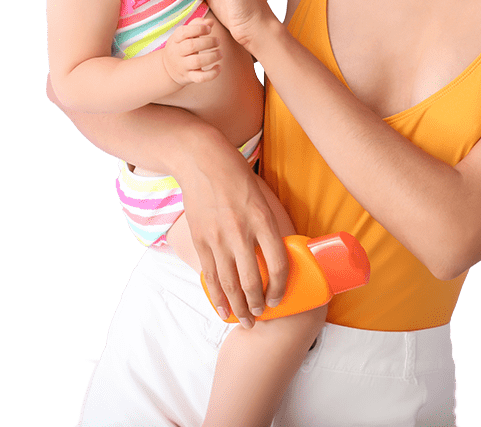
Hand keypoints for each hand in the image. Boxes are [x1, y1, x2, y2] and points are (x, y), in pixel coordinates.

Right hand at [162, 18, 221, 84]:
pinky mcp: (189, 77)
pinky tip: (218, 67)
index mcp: (175, 40)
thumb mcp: (184, 35)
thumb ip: (197, 25)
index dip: (198, 28)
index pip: (183, 32)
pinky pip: (200, 78)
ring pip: (197, 62)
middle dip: (208, 42)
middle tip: (217, 41)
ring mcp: (182, 66)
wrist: (168, 69)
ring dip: (212, 56)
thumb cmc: (181, 47)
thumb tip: (210, 22)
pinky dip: (212, 74)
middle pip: (191, 46)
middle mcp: (177, 53)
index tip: (209, 29)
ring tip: (220, 53)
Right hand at [177, 134, 289, 327]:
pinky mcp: (200, 239)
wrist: (200, 159)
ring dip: (238, 307)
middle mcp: (240, 232)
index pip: (278, 263)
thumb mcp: (262, 195)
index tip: (278, 299)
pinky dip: (216, 295)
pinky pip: (210, 274)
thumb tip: (280, 248)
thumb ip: (268, 223)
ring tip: (245, 321)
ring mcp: (217, 237)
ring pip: (229, 283)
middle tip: (261, 317)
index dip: (281, 287)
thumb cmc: (236, 173)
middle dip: (258, 305)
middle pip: (252, 280)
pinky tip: (222, 309)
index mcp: (262, 219)